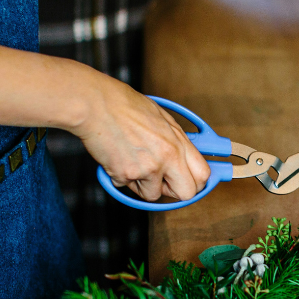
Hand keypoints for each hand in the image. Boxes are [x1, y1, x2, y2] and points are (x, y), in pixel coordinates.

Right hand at [74, 76, 209, 201]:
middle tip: (164, 182)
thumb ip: (176, 140)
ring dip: (144, 185)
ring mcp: (146, 168)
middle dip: (175, 192)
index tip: (190, 182)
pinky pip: (127, 187)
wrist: (95, 104)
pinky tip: (118, 157)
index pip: (203, 174)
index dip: (198, 183)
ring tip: (133, 162)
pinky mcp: (124, 175)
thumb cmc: (125, 105)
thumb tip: (185, 157)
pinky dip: (122, 177)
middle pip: (186, 193)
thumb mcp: (162, 118)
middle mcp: (166, 157)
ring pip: (153, 195)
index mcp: (178, 142)